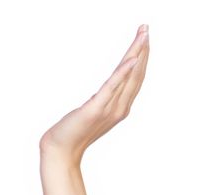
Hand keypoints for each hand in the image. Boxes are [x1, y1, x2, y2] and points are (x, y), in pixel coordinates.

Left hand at [39, 24, 149, 164]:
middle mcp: (119, 108)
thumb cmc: (73, 133)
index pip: (135, 79)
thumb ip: (102, 101)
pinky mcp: (95, 109)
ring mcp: (109, 109)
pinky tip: (131, 59)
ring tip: (143, 36)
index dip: (141, 58)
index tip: (144, 38)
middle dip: (142, 50)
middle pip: (136, 74)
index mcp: (120, 108)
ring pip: (128, 77)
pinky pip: (112, 88)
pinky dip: (123, 73)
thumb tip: (107, 90)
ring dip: (136, 54)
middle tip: (146, 29)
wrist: (61, 152)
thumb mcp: (92, 113)